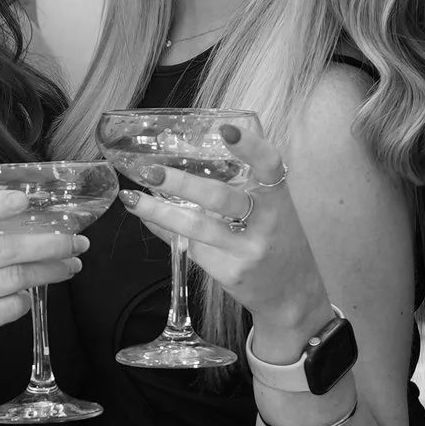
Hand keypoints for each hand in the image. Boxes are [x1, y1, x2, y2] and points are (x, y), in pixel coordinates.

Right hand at [0, 190, 86, 389]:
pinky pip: (9, 308)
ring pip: (14, 279)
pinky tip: (29, 297)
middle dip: (49, 244)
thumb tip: (34, 228)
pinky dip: (26, 301)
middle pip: (4, 249)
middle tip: (77, 242)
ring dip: (50, 272)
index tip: (24, 198)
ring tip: (70, 266)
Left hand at [126, 159, 327, 347]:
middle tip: (151, 171)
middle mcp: (267, 224)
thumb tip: (203, 145)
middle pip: (221, 198)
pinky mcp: (230, 273)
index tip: (226, 129)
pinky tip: (150, 220)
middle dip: (181, 184)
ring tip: (131, 198)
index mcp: (279, 199)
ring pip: (197, 228)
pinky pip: (192, 248)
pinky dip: (168, 232)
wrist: (293, 296)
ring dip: (159, 212)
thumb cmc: (279, 242)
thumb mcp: (276, 209)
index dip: (250, 146)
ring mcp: (247, 251)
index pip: (270, 165)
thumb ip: (250, 182)